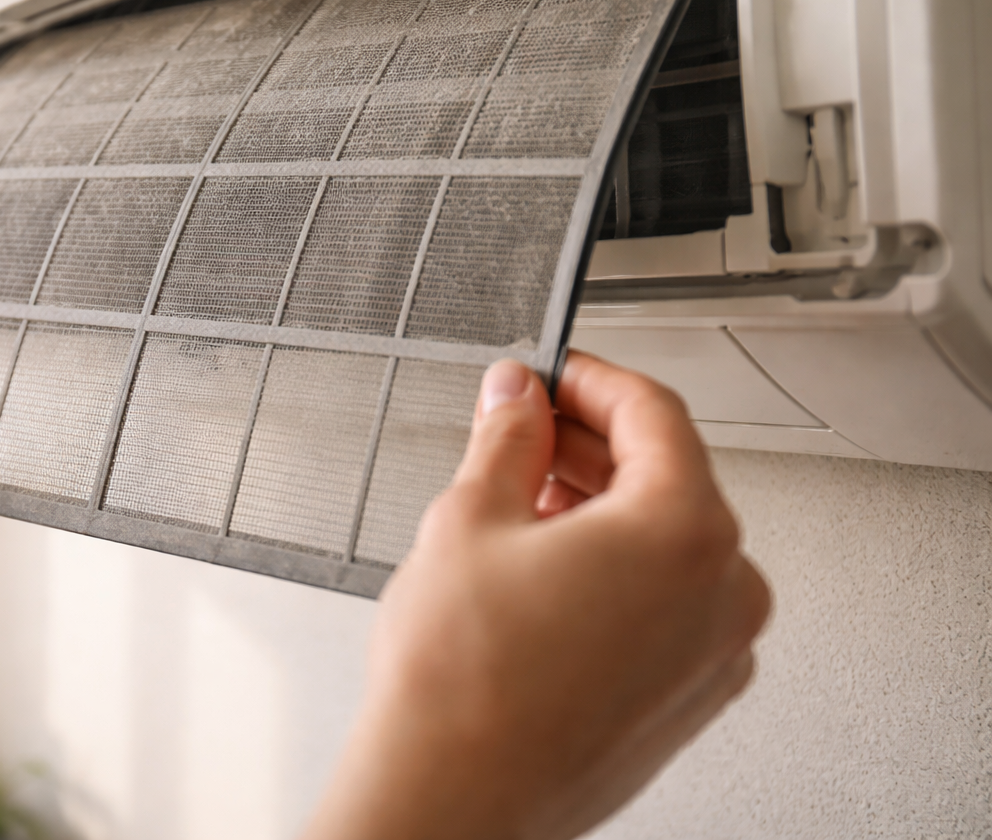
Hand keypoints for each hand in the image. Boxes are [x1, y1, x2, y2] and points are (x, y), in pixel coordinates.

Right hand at [303, 352, 770, 839]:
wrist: (449, 798)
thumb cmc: (461, 684)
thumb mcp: (470, 517)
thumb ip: (508, 437)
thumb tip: (517, 397)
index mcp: (685, 533)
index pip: (653, 414)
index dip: (590, 380)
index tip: (550, 374)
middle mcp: (723, 594)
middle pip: (668, 476)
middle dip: (589, 445)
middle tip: (523, 428)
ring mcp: (713, 654)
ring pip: (667, 543)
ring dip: (601, 507)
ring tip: (520, 500)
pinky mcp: (687, 698)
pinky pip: (666, 603)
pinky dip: (616, 570)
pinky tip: (544, 567)